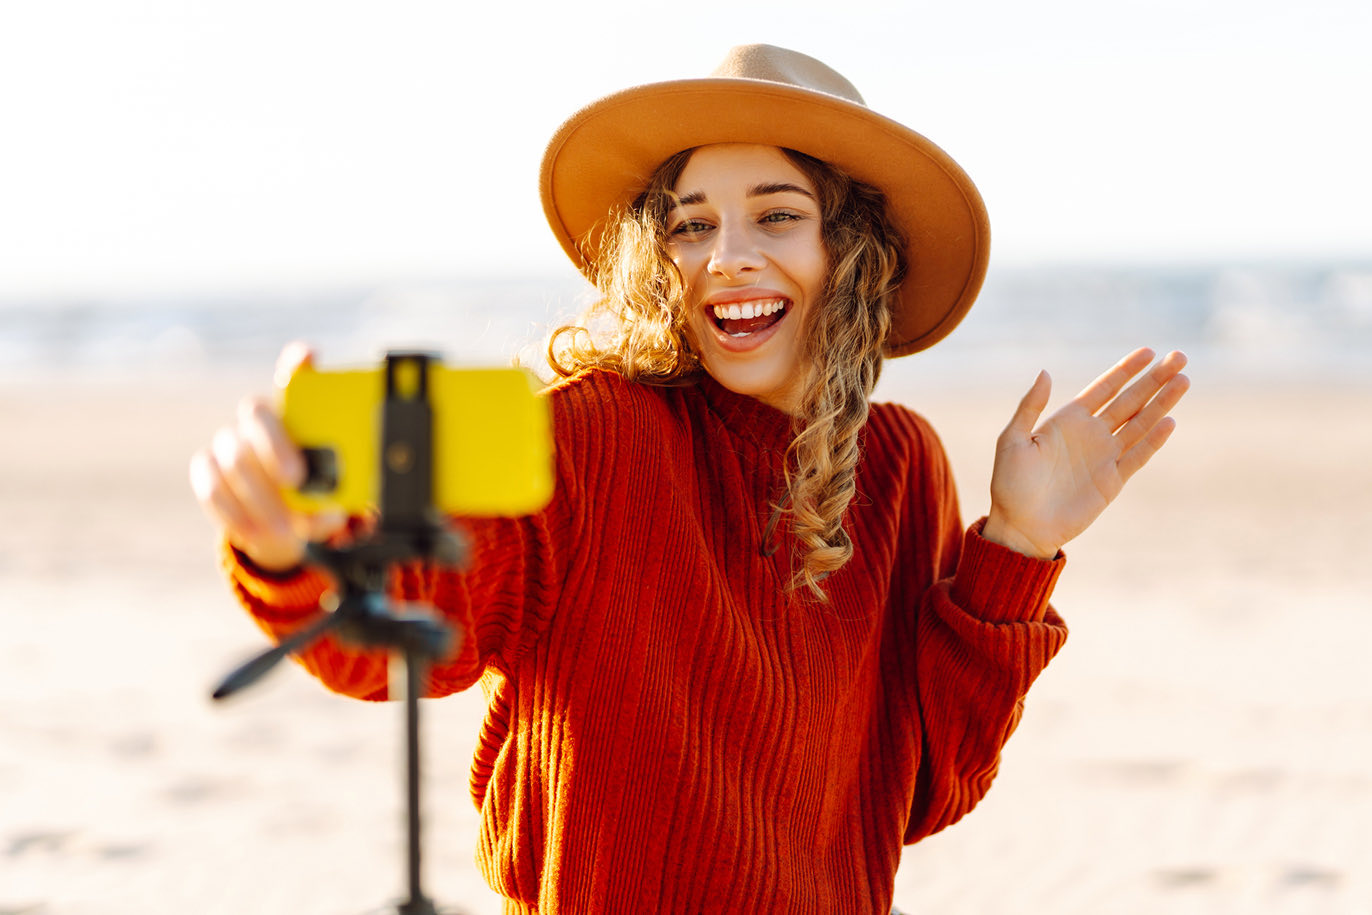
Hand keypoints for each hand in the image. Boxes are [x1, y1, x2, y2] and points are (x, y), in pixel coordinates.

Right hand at [188, 343, 345, 571]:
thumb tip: (350, 503)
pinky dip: (236, 514)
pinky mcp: (206, 468)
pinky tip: (258, 533)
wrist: (282, 524)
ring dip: (262, 496)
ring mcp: (229, 440)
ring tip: (287, 527)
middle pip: (257, 412)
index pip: (295, 370)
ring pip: (236, 457)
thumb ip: (345, 488)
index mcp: (297, 412)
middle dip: (276, 446)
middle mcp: (259, 417)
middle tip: (297, 478)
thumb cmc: (315, 496)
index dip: (298, 361)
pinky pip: (212, 487)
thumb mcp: (339, 491)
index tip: (309, 356)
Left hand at [983, 348, 1189, 558]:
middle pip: (1130, 400)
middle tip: (1180, 357)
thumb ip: (1030, 407)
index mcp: (1068, 421)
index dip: (1126, 370)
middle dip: (1154, 379)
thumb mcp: (1013, 440)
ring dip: (1162, 403)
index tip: (1149, 351)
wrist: (1020, 526)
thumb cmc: (1010, 484)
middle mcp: (1091, 434)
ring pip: (1140, 424)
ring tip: (1183, 381)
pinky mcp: (1113, 481)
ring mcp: (1104, 457)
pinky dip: (1153, 440)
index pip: (1104, 388)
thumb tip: (1045, 372)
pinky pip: (1138, 456)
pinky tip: (1169, 421)